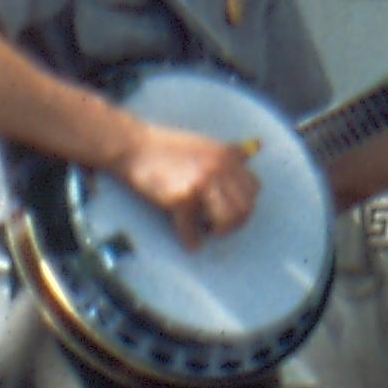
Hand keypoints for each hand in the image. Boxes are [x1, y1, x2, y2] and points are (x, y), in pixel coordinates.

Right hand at [115, 121, 259, 250]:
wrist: (133, 146)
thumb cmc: (165, 147)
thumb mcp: (205, 143)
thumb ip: (226, 153)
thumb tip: (251, 150)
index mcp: (228, 155)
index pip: (254, 187)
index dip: (244, 203)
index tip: (230, 210)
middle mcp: (220, 168)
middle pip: (245, 207)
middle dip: (235, 223)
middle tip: (219, 227)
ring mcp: (201, 183)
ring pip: (228, 220)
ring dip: (220, 232)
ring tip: (208, 232)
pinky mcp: (181, 198)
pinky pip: (192, 229)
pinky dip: (191, 241)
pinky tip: (189, 243)